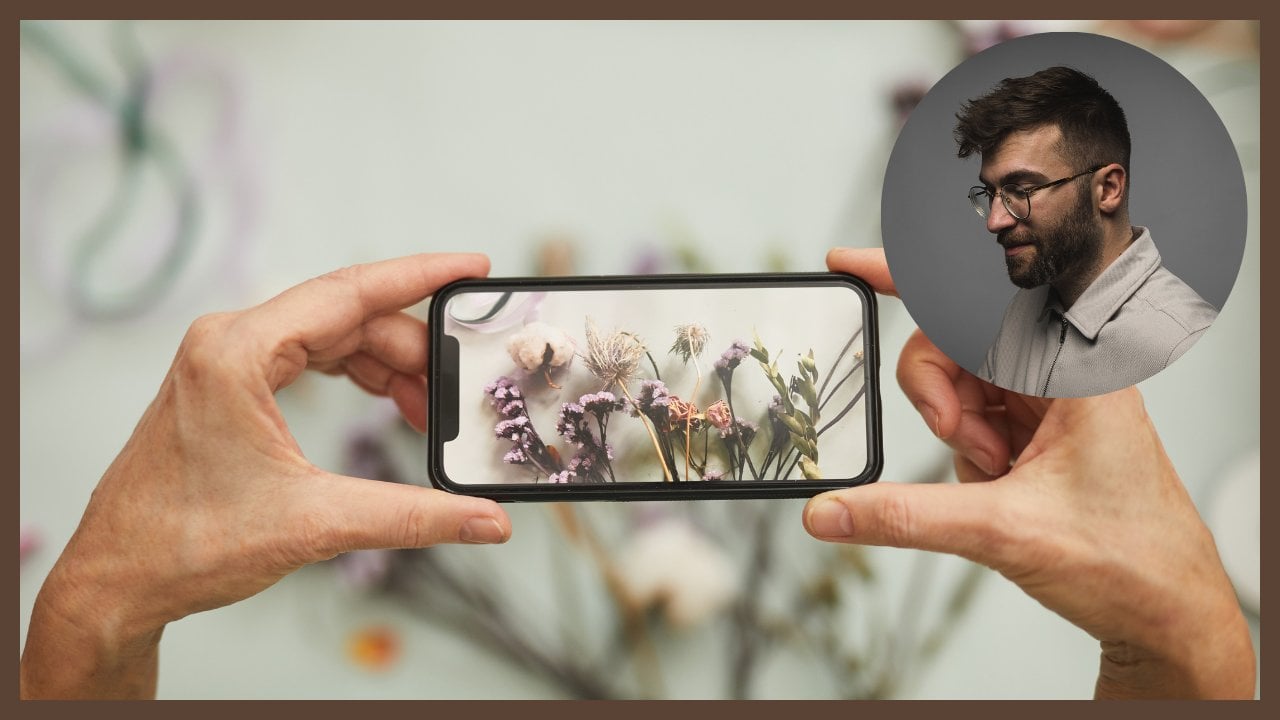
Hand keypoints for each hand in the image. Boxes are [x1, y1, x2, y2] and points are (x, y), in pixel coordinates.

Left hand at [20, 253, 512, 698]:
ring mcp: (228, 361)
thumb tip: (484, 519)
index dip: (421, 276)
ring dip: (389, 368)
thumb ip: (413, 516)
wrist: (118, 579)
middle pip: (350, 318)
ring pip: (334, 338)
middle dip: (414, 349)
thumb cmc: (182, 543)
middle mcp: (230, 342)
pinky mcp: (231, 385)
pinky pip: (312, 359)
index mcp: (238, 352)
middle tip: (460, 385)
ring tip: (430, 410)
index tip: (472, 267)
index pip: (350, 292)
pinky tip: (390, 405)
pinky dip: (359, 379)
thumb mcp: (315, 523)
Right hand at [805, 247, 1253, 698]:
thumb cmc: (1130, 558)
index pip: (973, 299)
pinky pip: (975, 416)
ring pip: (960, 381)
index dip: (904, 273)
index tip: (849, 265)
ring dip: (956, 429)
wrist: (1166, 611)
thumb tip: (831, 510)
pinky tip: (999, 483)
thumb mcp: (1002, 533)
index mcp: (1073, 367)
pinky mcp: (1039, 426)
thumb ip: (905, 516)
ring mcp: (1050, 398)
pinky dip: (968, 449)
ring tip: (994, 476)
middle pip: (954, 342)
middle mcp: (1063, 371)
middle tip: (958, 444)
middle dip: (937, 396)